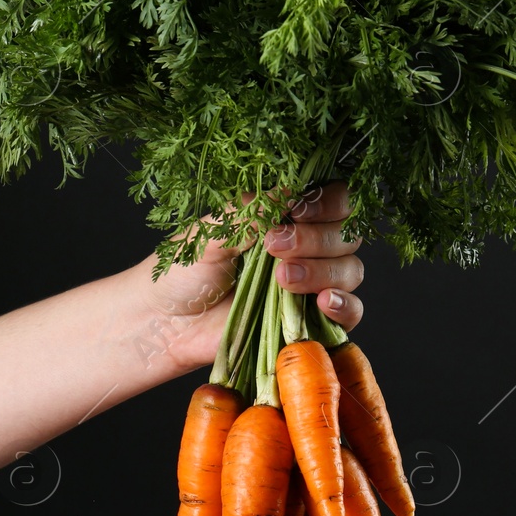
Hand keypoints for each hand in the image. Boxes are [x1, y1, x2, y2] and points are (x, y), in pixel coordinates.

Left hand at [130, 181, 365, 374]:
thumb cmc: (180, 273)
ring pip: (350, 270)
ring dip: (323, 271)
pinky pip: (351, 312)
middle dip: (316, 240)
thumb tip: (289, 190)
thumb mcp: (210, 232)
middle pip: (346, 235)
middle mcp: (307, 248)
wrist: (163, 325)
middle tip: (274, 248)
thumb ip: (251, 212)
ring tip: (281, 280)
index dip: (328, 203)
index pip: (335, 199)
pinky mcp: (312, 322)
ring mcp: (312, 285)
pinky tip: (322, 303)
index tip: (298, 210)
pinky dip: (344, 305)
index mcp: (285, 218)